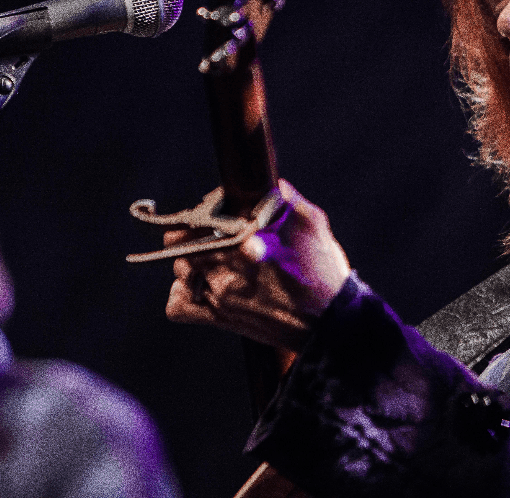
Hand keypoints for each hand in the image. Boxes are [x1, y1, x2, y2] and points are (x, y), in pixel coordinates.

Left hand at [165, 180, 350, 351]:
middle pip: (183, 243)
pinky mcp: (220, 320)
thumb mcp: (315, 226)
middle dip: (194, 233)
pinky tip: (199, 285)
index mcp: (248, 244)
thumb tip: (275, 184)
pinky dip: (181, 293)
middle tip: (211, 232)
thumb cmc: (324, 276)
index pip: (204, 219)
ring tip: (209, 257)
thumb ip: (290, 201)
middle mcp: (228, 272)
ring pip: (180, 269)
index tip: (218, 209)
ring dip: (189, 260)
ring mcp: (221, 298)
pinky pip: (178, 306)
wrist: (330, 324)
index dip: (208, 211)